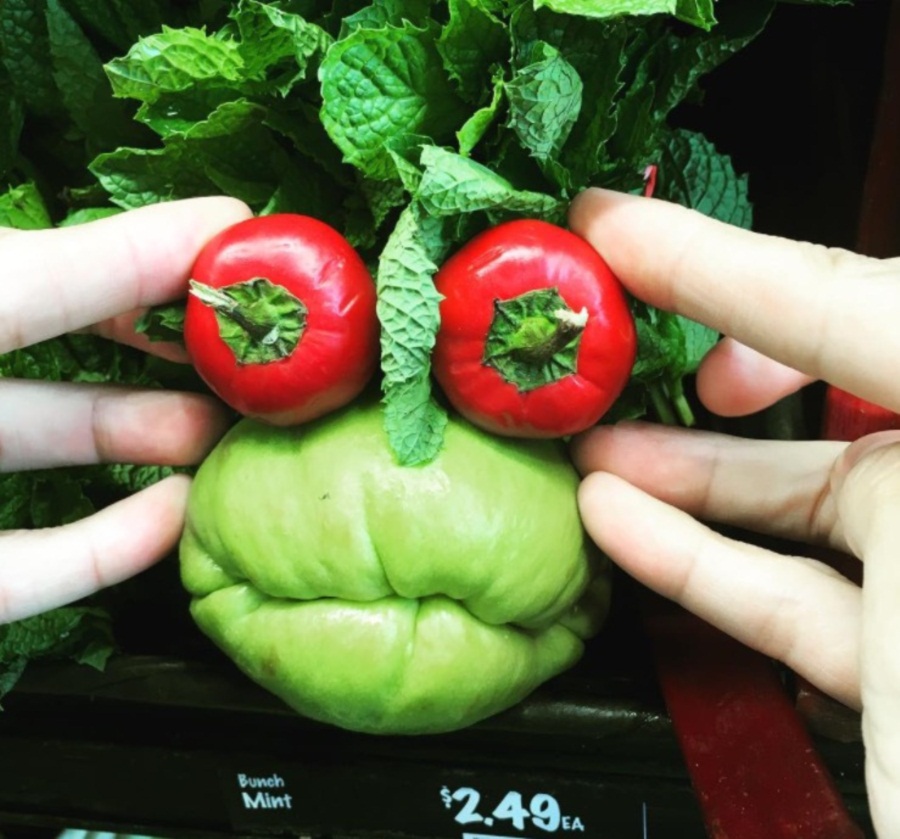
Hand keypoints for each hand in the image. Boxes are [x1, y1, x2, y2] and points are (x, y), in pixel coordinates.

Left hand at [0, 197, 251, 624]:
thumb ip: (85, 268)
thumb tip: (217, 227)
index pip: (72, 263)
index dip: (171, 254)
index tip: (265, 256)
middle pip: (74, 357)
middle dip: (178, 356)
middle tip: (262, 360)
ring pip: (62, 456)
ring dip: (160, 445)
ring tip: (234, 437)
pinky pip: (30, 569)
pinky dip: (109, 545)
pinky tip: (174, 520)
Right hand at [568, 188, 899, 834]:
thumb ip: (869, 351)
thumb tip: (713, 289)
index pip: (847, 297)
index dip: (711, 259)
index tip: (605, 230)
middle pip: (827, 377)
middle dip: (701, 351)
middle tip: (609, 335)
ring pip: (796, 492)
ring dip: (677, 466)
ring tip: (586, 440)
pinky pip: (787, 588)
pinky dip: (694, 555)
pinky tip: (618, 522)